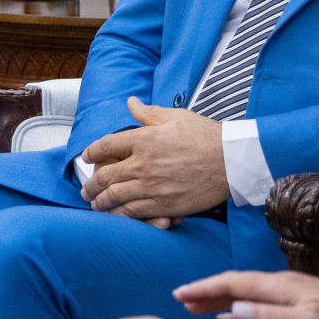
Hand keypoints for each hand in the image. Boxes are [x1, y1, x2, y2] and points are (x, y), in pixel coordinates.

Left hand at [78, 97, 228, 219]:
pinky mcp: (164, 206)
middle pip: (105, 176)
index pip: (106, 145)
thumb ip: (148, 113)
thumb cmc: (206, 136)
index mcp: (144, 140)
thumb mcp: (176, 117)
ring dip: (101, 202)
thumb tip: (130, 102)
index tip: (86, 157)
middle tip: (86, 189)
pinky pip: (134, 213)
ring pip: (115, 197)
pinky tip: (115, 216)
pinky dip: (120, 215)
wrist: (232, 161)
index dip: (92, 151)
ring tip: (95, 204)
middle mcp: (143, 164)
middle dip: (91, 184)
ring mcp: (152, 187)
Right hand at [173, 269, 318, 318]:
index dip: (204, 289)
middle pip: (235, 284)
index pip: (231, 284)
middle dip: (207, 291)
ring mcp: (290, 289)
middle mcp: (281, 283)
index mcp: (278, 286)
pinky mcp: (298, 298)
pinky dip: (240, 302)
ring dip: (222, 296)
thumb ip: (267, 318)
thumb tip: (231, 313)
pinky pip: (259, 296)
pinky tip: (239, 313)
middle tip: (182, 301)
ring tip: (200, 307)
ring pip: (246, 290)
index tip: (179, 295)